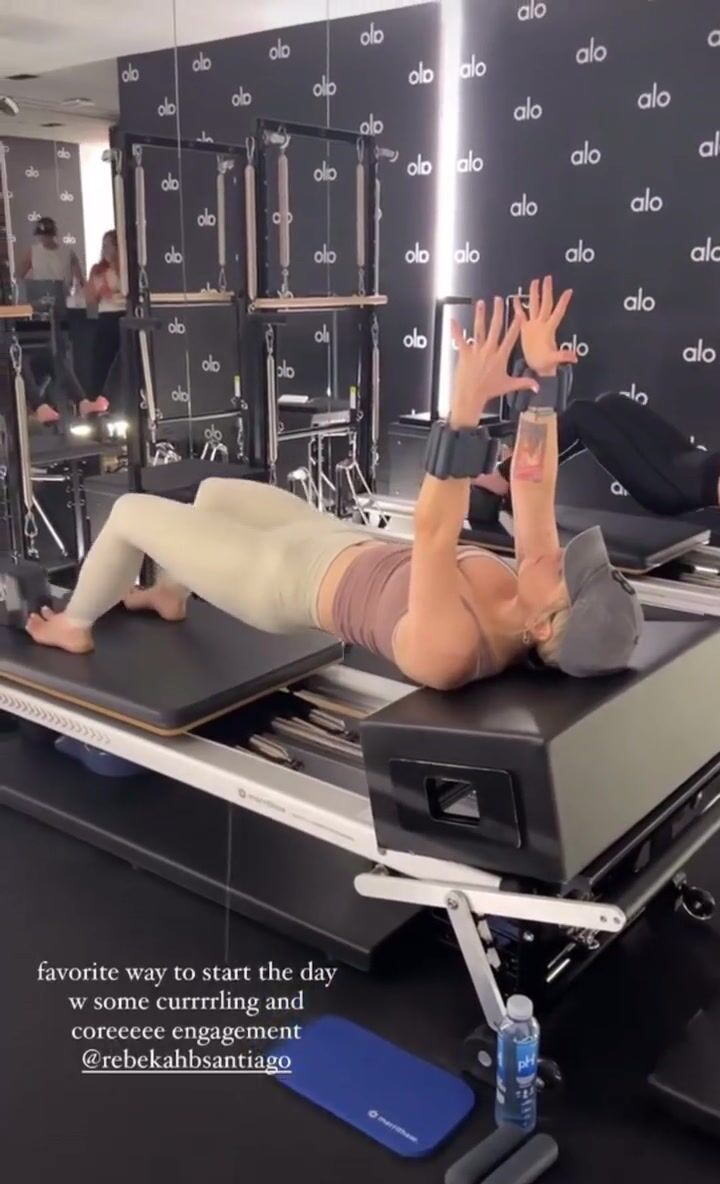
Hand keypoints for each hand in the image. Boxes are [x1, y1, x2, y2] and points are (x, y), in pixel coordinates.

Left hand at [449, 297, 538, 426]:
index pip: (511, 337)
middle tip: (499, 300)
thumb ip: (524, 383)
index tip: (519, 313)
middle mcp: (489, 350)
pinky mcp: (464, 354)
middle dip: (498, 312)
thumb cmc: (488, 391)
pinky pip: (459, 339)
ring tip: (481, 303)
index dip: (516, 324)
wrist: (471, 396)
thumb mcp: (508, 385)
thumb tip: (537, 386)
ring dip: (480, 315)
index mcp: (500, 356)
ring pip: (479, 329)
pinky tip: (453, 320)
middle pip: (495, 327)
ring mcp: (476, 351)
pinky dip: (455, 330)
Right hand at [514, 276, 576, 376]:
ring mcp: (533, 326)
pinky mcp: (525, 329)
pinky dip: (517, 307)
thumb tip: (574, 358)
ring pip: (533, 306)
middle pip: (544, 304)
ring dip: (534, 294)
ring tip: (534, 281)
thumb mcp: (553, 359)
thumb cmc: (546, 363)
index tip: (569, 291)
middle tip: (548, 278)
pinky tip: (514, 298)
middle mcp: (541, 324)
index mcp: (548, 329)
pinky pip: (521, 316)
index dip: (563, 303)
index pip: (557, 313)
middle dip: (546, 291)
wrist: (537, 367)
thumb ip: (563, 356)